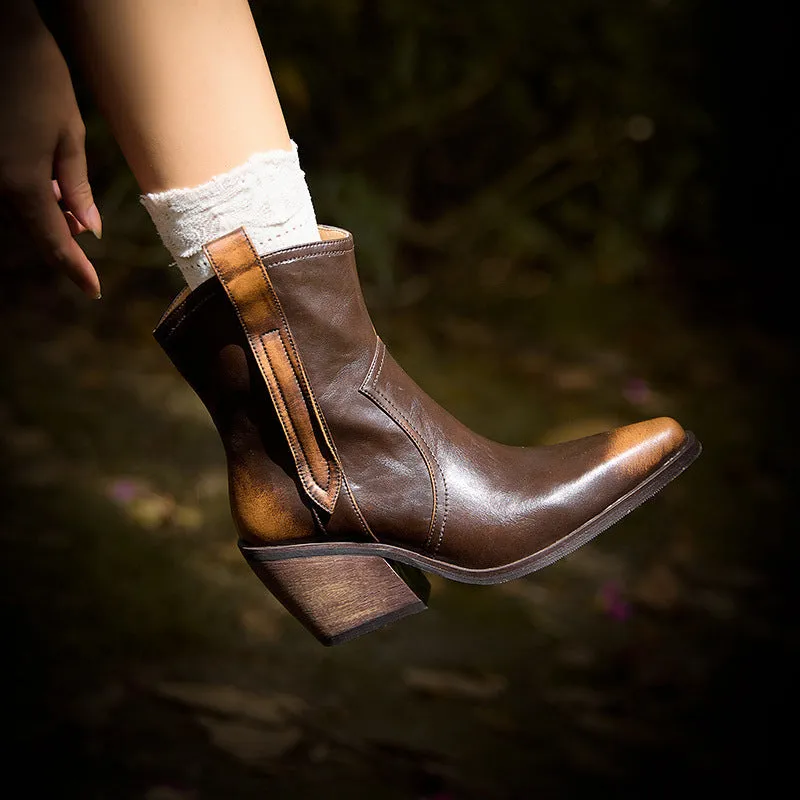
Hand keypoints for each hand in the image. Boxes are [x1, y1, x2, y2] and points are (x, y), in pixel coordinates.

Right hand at [0, 7, 101, 297]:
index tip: (93, 291)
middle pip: (34, 229)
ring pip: (18, 211)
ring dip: (47, 215)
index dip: (75, 269)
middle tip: (88, 237)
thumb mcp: (68, 134)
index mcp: (22, 184)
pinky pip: (6, 190)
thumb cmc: (39, 79)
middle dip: (63, 238)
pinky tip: (49, 187)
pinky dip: (30, 195)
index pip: (55, 242)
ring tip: (73, 208)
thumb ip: (77, 186)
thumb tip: (89, 229)